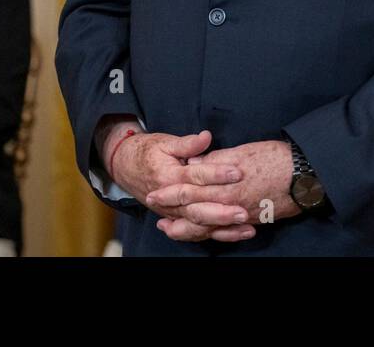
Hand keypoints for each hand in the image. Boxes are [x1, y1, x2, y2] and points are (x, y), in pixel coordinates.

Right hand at [108, 129, 253, 241]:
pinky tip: (238, 235)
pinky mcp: (178, 219)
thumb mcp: (165, 142)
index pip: (195, 177)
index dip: (216, 174)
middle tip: (243, 211)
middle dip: (222, 212)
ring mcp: (174, 213)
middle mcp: (170, 200)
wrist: (126, 167)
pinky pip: (198, 232)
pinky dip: (218, 235)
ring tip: (247, 228)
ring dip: (224, 229)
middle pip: (198, 209)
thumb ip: (187, 143)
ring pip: (199, 226)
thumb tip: (206, 137)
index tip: (237, 172)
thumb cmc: (149, 152)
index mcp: (169, 177)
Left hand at [149, 139, 297, 242]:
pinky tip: (207, 232)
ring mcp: (240, 215)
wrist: (306, 175)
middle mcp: (229, 204)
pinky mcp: (251, 220)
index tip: (155, 193)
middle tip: (156, 214)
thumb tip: (194, 163)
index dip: (170, 192)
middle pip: (193, 212)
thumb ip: (216, 160)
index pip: (189, 189)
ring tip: (171, 229)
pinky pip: (226, 232)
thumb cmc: (275, 158)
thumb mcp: (243, 152)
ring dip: (187, 229)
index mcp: (224, 185)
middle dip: (173, 212)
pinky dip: (212, 233)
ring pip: (207, 226)